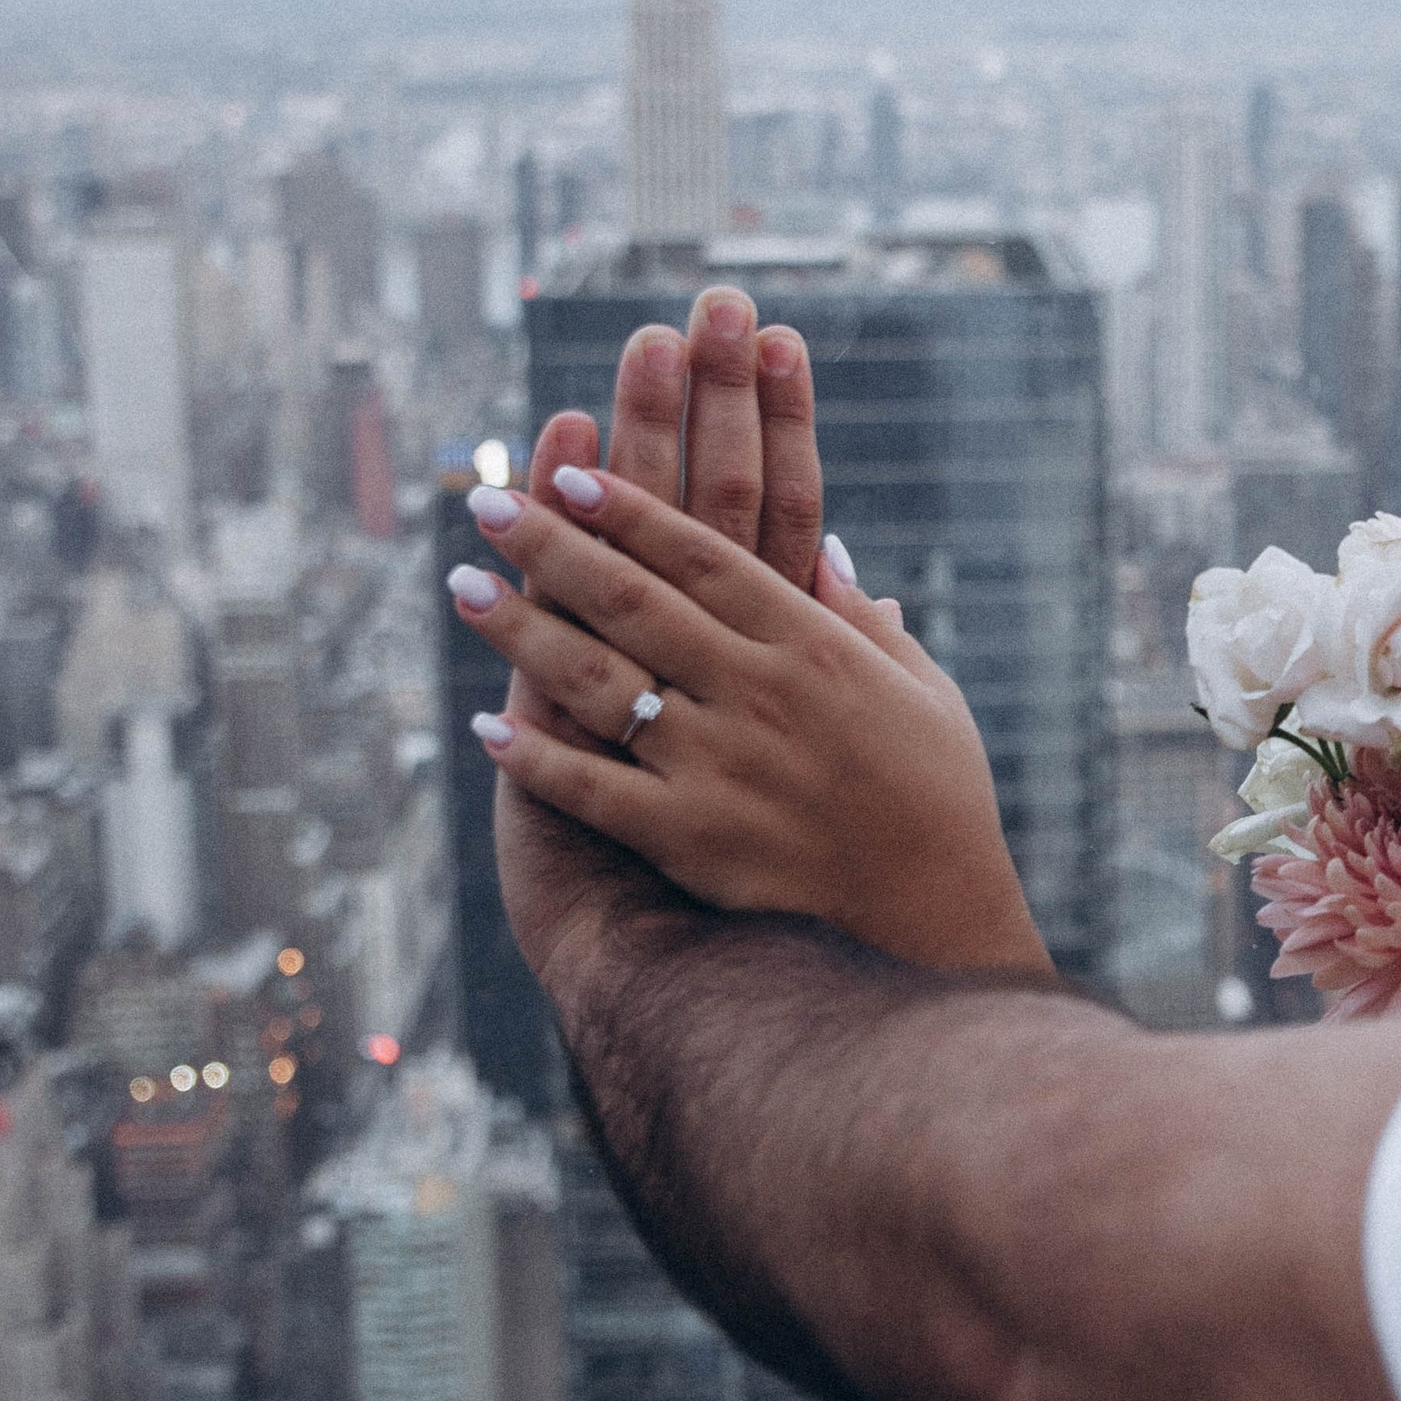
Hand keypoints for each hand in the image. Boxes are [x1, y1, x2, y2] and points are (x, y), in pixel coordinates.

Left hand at [454, 467, 1050, 973]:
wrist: (937, 927)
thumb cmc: (939, 804)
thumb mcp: (925, 692)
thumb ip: (864, 620)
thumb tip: (824, 546)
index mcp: (814, 647)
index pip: (703, 557)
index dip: (631, 511)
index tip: (571, 473)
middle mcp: (759, 694)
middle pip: (632, 600)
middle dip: (551, 545)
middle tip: (488, 505)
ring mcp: (719, 766)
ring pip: (597, 680)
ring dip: (520, 629)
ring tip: (461, 587)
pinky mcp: (691, 839)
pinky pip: (592, 789)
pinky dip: (535, 757)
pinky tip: (485, 727)